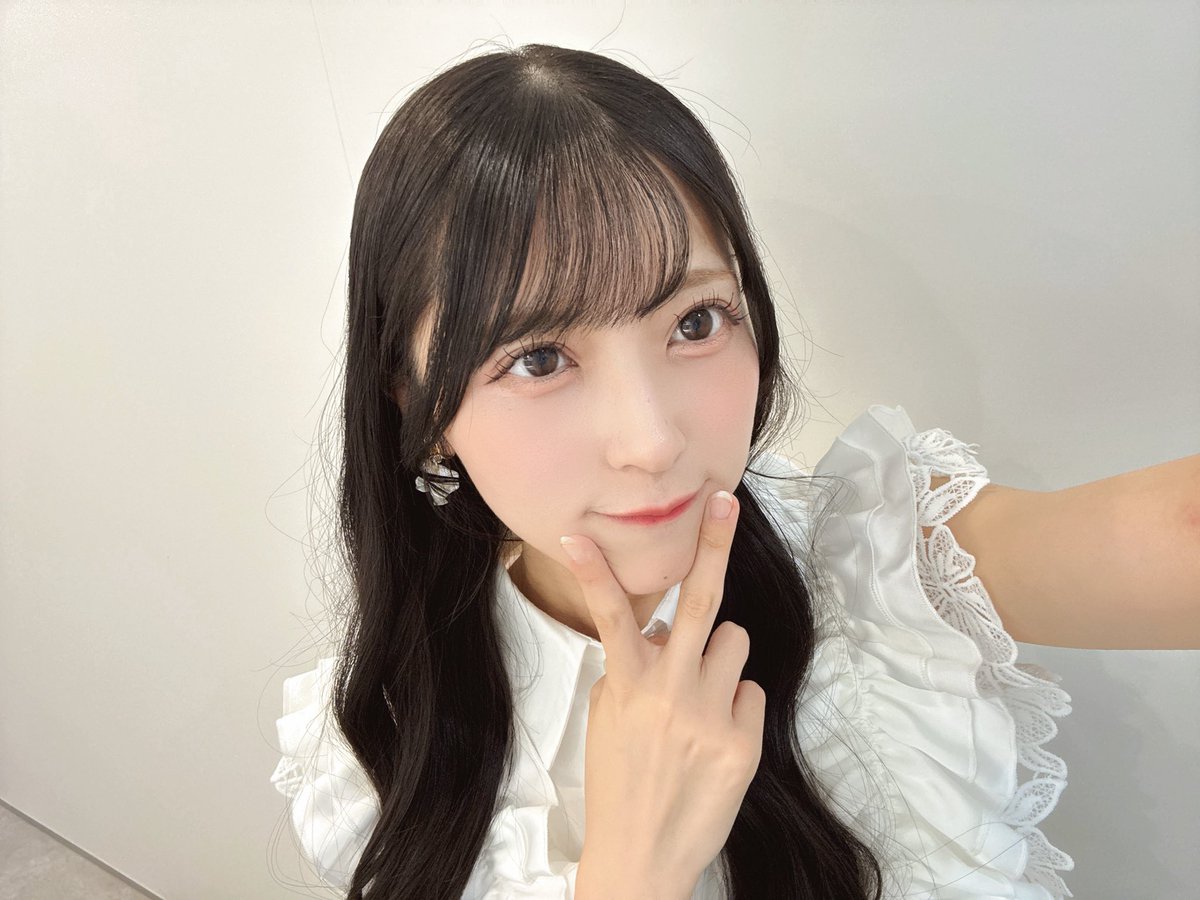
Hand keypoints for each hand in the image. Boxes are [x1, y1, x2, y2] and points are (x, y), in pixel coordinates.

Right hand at [560, 490, 764, 889]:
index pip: (610, 614)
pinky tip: (713, 735)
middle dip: (714, 544)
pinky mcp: (743, 743)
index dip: (593, 571)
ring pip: (734, 643)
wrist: (643, 856)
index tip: (579, 534)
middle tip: (724, 502)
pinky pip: (749, 691)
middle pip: (701, 603)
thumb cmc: (620, 782)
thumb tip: (657, 630)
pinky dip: (733, 704)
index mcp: (627, 685)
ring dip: (718, 656)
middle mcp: (671, 693)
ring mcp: (711, 717)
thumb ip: (629, 667)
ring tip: (698, 694)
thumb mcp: (606, 719)